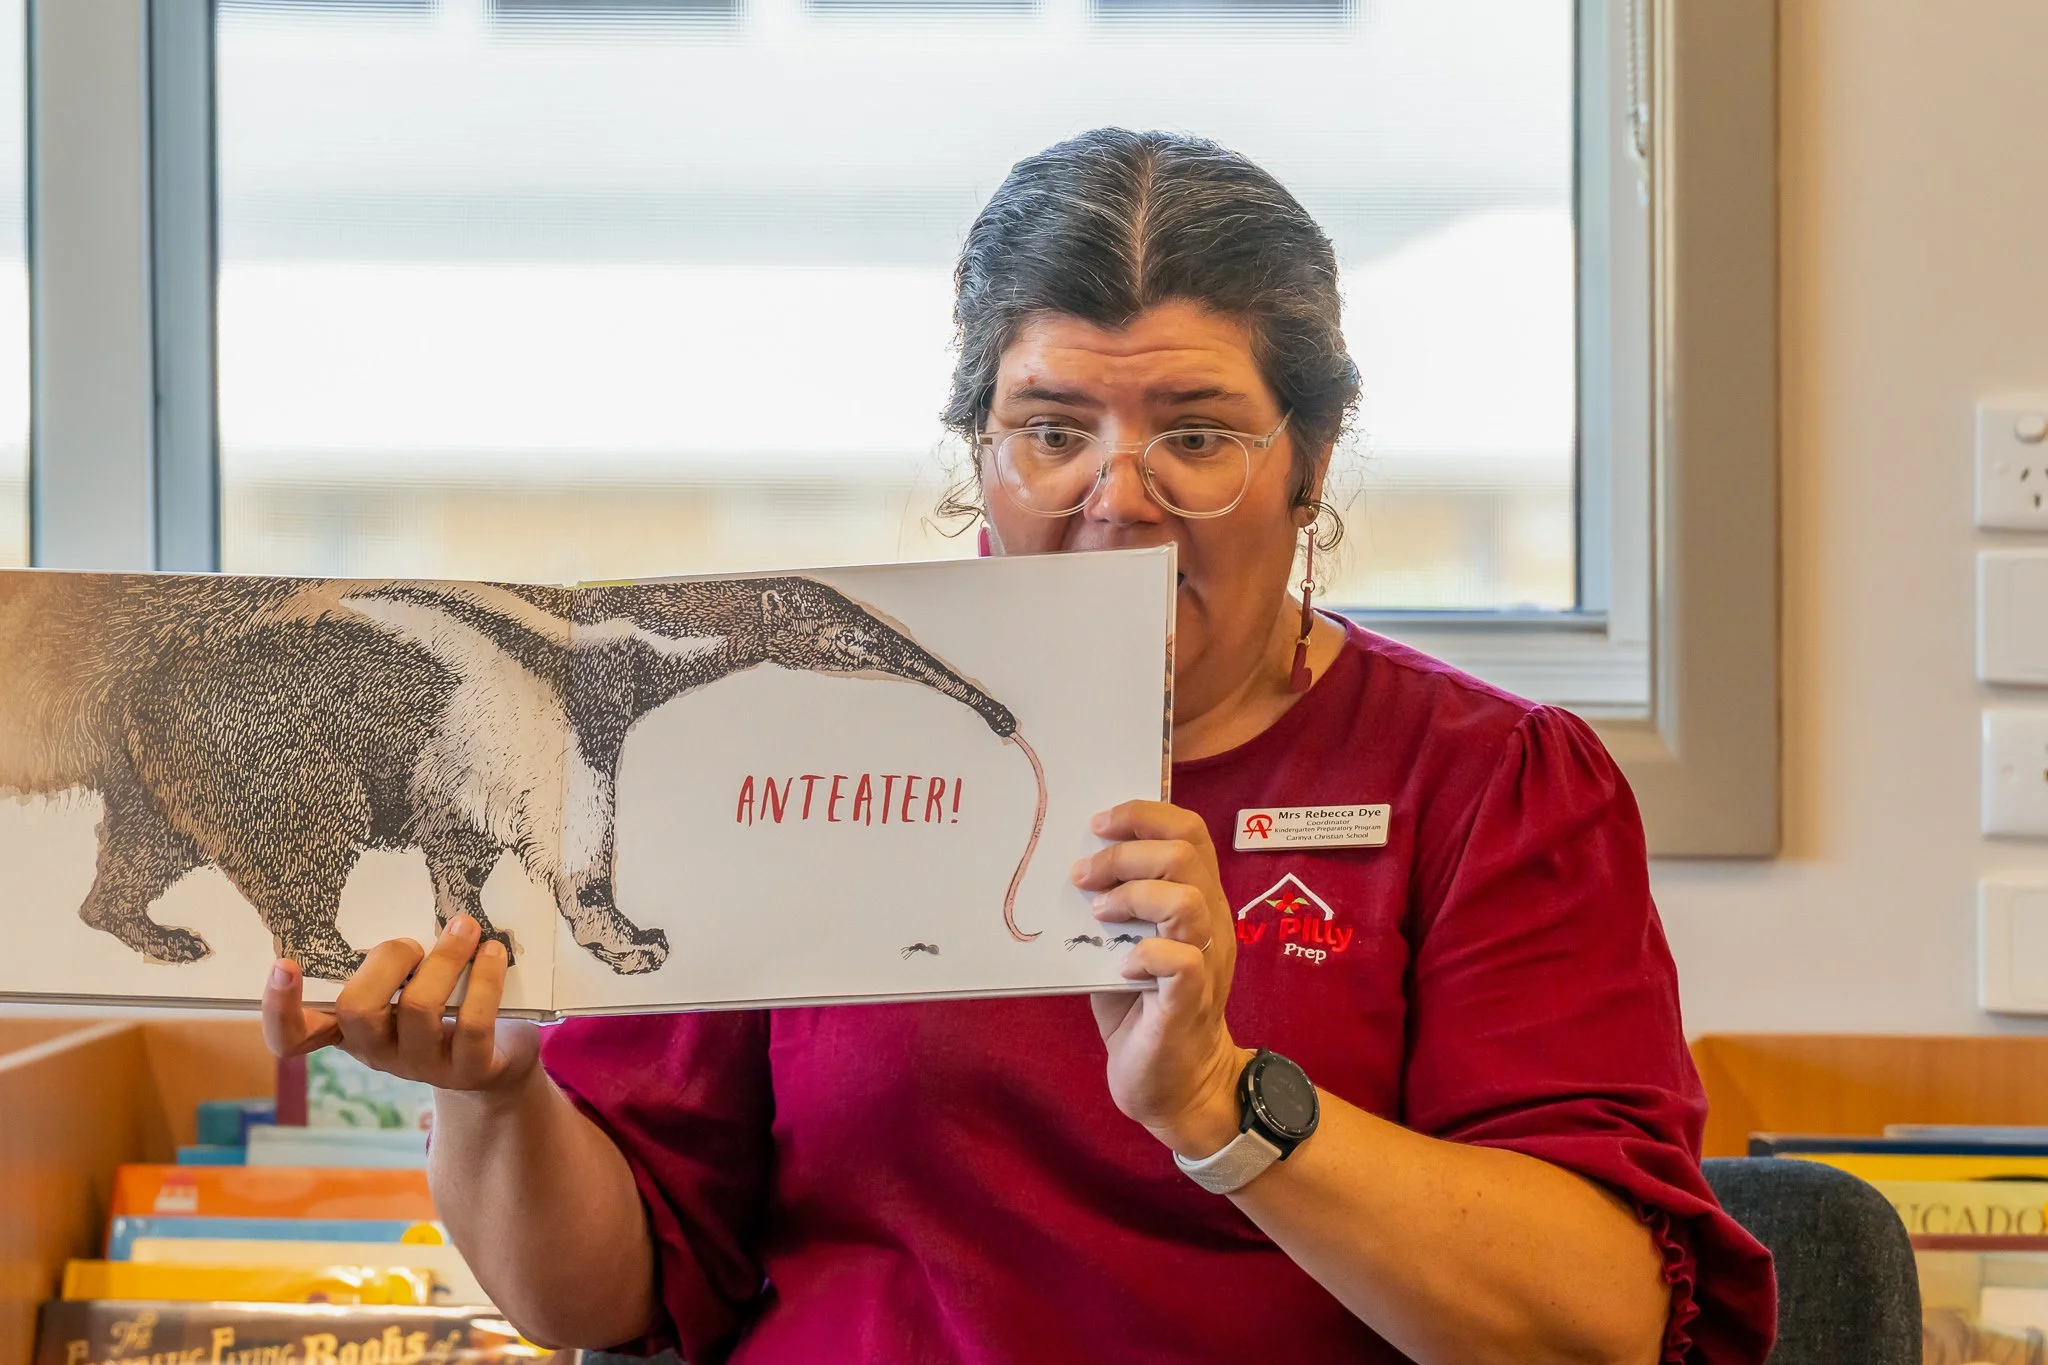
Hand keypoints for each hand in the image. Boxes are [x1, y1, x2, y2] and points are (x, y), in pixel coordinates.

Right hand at [260, 913, 540, 1097]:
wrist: (498, 1062)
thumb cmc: (444, 1006)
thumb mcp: (407, 985)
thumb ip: (393, 958)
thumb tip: (406, 892)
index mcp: (349, 1028)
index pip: (293, 1036)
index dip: (279, 1008)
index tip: (284, 964)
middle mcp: (377, 1051)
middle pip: (357, 1010)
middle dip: (387, 961)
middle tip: (413, 943)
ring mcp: (422, 1066)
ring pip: (419, 1009)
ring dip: (445, 958)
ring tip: (465, 928)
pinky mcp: (469, 1071)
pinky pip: (472, 1024)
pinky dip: (484, 981)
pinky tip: (493, 953)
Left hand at [1076, 800, 1250, 1158]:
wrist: (1175, 1085)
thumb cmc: (1142, 1009)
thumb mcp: (1122, 944)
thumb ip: (1111, 905)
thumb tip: (1070, 865)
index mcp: (1199, 901)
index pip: (1189, 832)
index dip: (1143, 815)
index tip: (1098, 824)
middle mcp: (1211, 924)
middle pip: (1183, 853)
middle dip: (1123, 855)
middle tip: (1083, 877)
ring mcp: (1206, 962)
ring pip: (1186, 900)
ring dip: (1132, 897)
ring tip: (1099, 915)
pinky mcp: (1190, 1002)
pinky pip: (1181, 961)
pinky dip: (1143, 954)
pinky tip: (1120, 968)